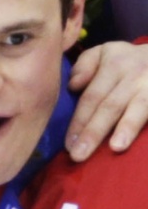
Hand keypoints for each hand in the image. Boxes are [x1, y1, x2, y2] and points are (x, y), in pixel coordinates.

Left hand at [67, 40, 147, 159]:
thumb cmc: (128, 61)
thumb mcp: (105, 53)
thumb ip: (85, 65)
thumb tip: (73, 85)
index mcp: (113, 64)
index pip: (92, 96)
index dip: (79, 121)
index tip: (68, 144)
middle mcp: (134, 73)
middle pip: (110, 106)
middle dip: (94, 132)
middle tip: (78, 156)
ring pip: (138, 108)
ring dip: (127, 128)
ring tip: (115, 147)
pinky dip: (141, 125)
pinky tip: (135, 142)